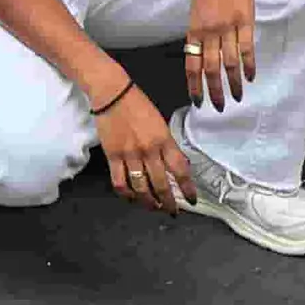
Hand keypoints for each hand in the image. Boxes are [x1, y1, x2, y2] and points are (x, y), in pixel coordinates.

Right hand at [96, 80, 193, 212]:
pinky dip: (127, 194)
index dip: (187, 188)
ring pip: (141, 188)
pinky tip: (131, 198)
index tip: (192, 199)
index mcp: (164, 140)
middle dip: (168, 202)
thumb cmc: (138, 105)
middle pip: (161, 184)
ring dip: (149, 202)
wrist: (112, 93)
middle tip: (172, 211)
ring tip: (153, 207)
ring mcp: (130, 154)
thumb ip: (168, 145)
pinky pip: (120, 182)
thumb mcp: (160, 123)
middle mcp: (149, 150)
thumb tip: (178, 165)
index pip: (180, 170)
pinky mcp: (112, 156)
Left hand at [183, 0, 258, 111]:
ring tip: (237, 97)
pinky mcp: (245, 21)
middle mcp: (209, 32)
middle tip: (219, 107)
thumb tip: (197, 59)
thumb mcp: (195, 14)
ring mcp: (228, 27)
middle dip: (214, 91)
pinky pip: (247, 49)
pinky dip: (249, 65)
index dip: (194, 85)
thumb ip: (197, 36)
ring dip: (233, 83)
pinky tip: (250, 77)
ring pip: (229, 63)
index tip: (197, 101)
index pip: (192, 65)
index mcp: (194, 31)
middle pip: (211, 69)